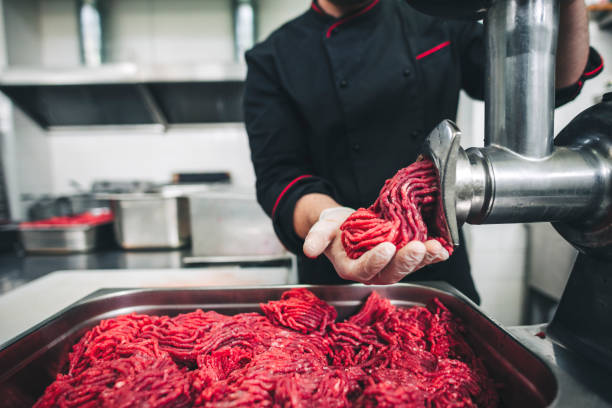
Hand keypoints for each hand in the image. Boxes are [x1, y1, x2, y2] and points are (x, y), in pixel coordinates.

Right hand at [303, 207, 448, 284]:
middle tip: (417, 247)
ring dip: (424, 259)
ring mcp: (391, 267)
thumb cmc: (335, 229)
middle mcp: (374, 272)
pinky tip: (443, 248)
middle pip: (392, 272)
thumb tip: (308, 250)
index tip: (386, 247)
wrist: (347, 224)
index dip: (376, 261)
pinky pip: (420, 261)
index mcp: (352, 269)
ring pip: (409, 268)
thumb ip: (316, 238)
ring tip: (435, 247)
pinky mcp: (404, 259)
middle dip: (406, 261)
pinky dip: (433, 255)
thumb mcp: (321, 229)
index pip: (365, 269)